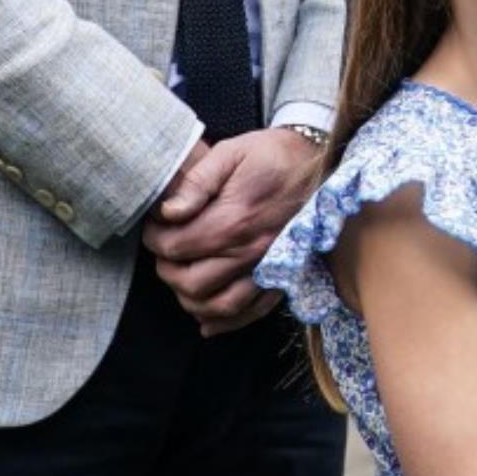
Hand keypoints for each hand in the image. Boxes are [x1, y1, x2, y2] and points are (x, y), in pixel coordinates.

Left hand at [145, 127, 322, 334]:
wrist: (322, 162)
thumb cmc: (273, 155)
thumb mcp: (231, 153)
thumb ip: (196, 182)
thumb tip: (168, 211)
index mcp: (234, 220)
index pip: (177, 247)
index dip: (155, 238)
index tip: (154, 226)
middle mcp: (251, 252)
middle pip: (191, 283)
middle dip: (168, 269)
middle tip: (164, 251)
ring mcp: (268, 268)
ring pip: (217, 306)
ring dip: (191, 298)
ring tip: (183, 276)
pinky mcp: (282, 276)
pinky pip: (251, 312)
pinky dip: (226, 322)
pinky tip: (207, 318)